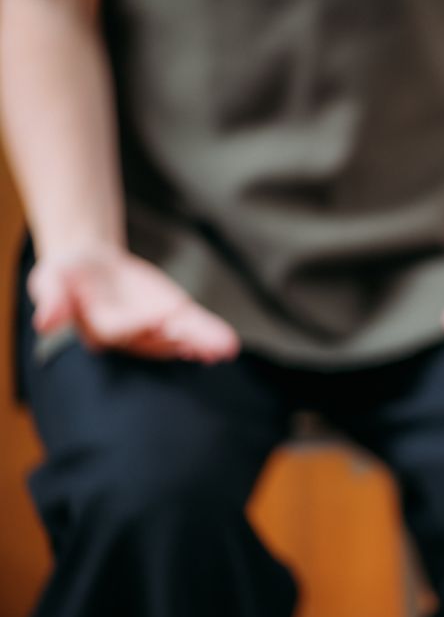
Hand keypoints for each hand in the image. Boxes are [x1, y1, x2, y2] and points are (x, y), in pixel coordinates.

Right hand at [29, 248, 239, 362]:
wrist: (90, 267)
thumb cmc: (66, 275)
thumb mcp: (50, 279)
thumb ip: (52, 300)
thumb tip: (45, 321)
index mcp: (99, 329)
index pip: (121, 330)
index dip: (139, 325)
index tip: (158, 319)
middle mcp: (131, 336)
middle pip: (156, 340)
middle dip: (177, 340)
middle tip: (199, 343)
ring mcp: (155, 328)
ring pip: (180, 337)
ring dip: (201, 343)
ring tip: (223, 349)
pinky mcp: (172, 316)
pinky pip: (193, 326)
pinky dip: (209, 334)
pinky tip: (227, 344)